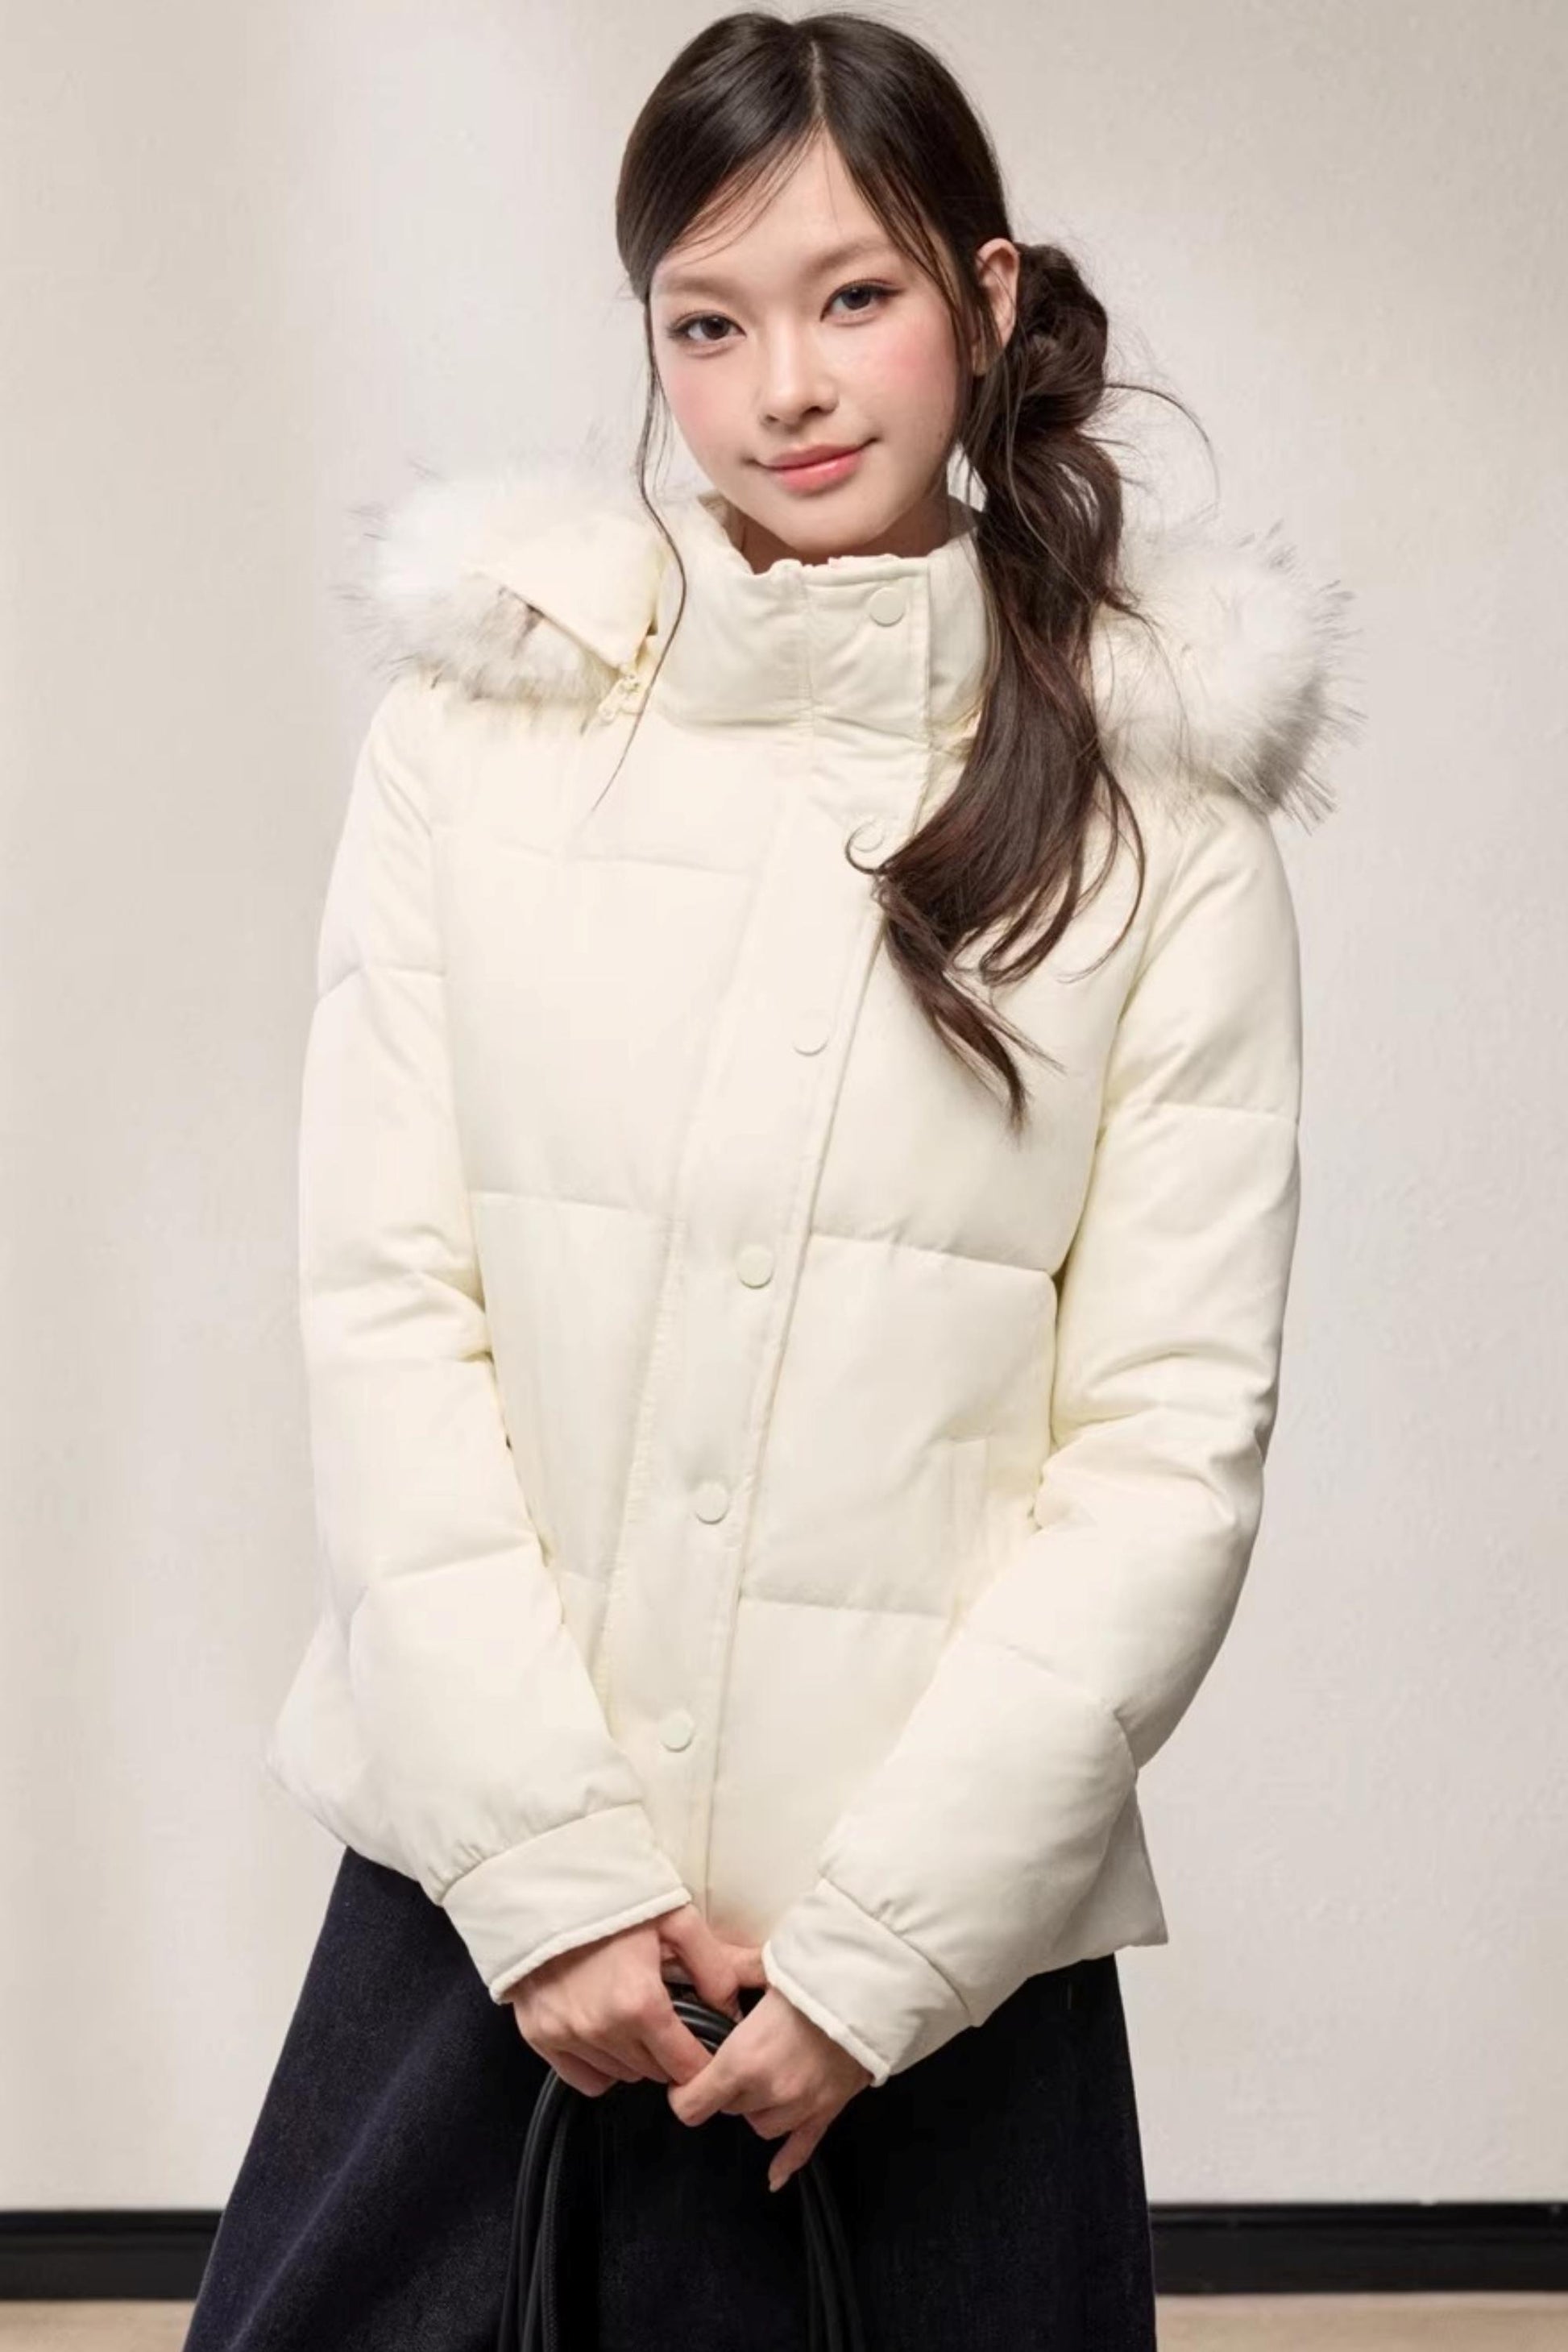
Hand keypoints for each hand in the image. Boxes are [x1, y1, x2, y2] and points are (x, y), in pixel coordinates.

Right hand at [504, 1904, 765, 2097]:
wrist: (546, 1880)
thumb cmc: (612, 1896)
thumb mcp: (676, 1918)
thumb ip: (714, 1966)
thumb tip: (733, 2007)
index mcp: (640, 2003)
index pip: (687, 2067)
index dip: (704, 2058)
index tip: (706, 2045)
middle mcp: (601, 2028)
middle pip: (655, 2072)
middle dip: (670, 2052)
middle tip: (670, 2016)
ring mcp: (566, 2035)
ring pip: (622, 2074)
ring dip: (636, 2055)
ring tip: (635, 2012)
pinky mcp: (539, 2035)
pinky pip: (584, 2076)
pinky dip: (600, 2063)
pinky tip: (606, 2029)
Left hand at [667, 1985, 872, 2191]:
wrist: (871, 1988)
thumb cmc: (815, 1975)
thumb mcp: (763, 1969)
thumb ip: (728, 1980)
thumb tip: (701, 1980)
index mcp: (743, 2059)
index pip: (692, 2104)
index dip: (682, 2092)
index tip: (684, 2077)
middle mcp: (768, 2091)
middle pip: (728, 2109)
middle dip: (725, 2089)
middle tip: (733, 2060)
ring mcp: (800, 2107)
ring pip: (761, 2126)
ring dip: (756, 2108)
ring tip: (764, 2078)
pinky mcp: (827, 2111)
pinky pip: (802, 2147)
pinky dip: (787, 2164)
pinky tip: (774, 2179)